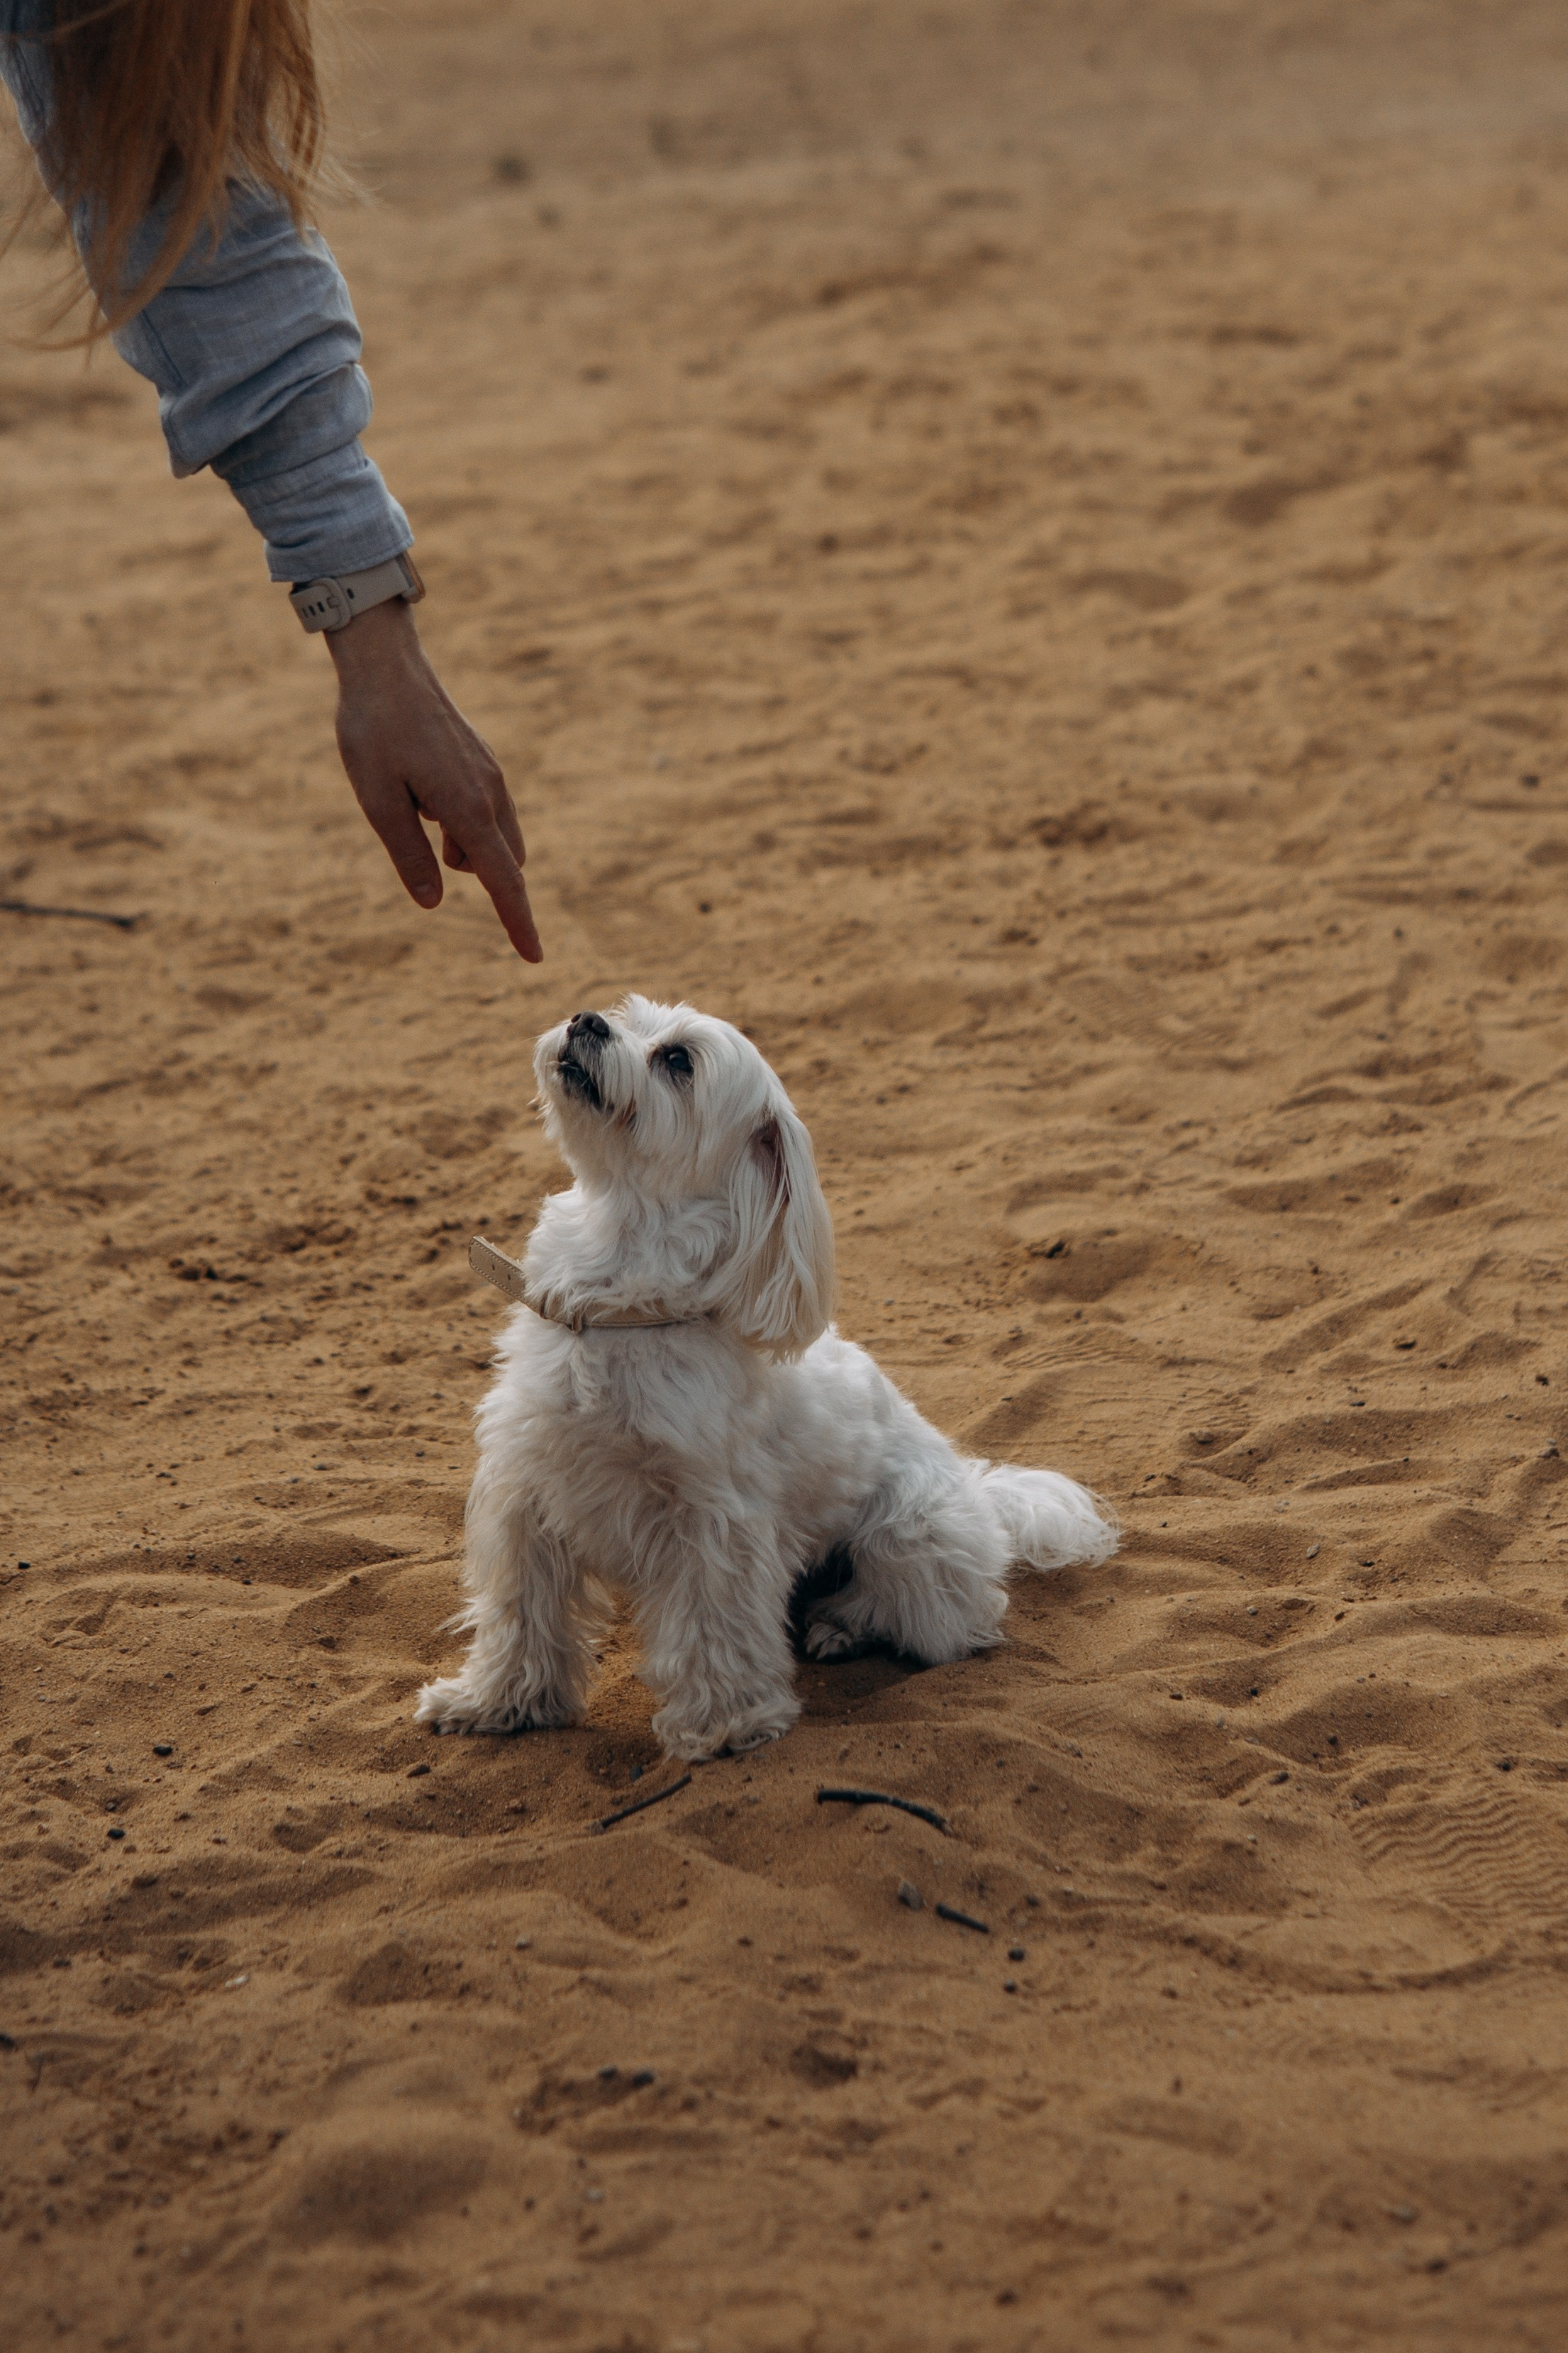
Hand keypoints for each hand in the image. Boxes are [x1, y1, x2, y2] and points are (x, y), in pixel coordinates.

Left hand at [326, 597, 541, 960]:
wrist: (386, 666)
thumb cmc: (373, 732)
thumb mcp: (377, 801)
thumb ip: (408, 855)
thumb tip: (433, 902)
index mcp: (466, 808)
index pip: (503, 881)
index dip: (517, 923)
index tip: (534, 958)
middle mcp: (490, 794)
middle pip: (503, 863)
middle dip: (474, 870)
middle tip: (419, 828)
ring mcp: (491, 775)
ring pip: (494, 836)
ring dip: (465, 844)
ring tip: (413, 802)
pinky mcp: (483, 761)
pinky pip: (487, 809)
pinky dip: (463, 818)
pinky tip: (422, 786)